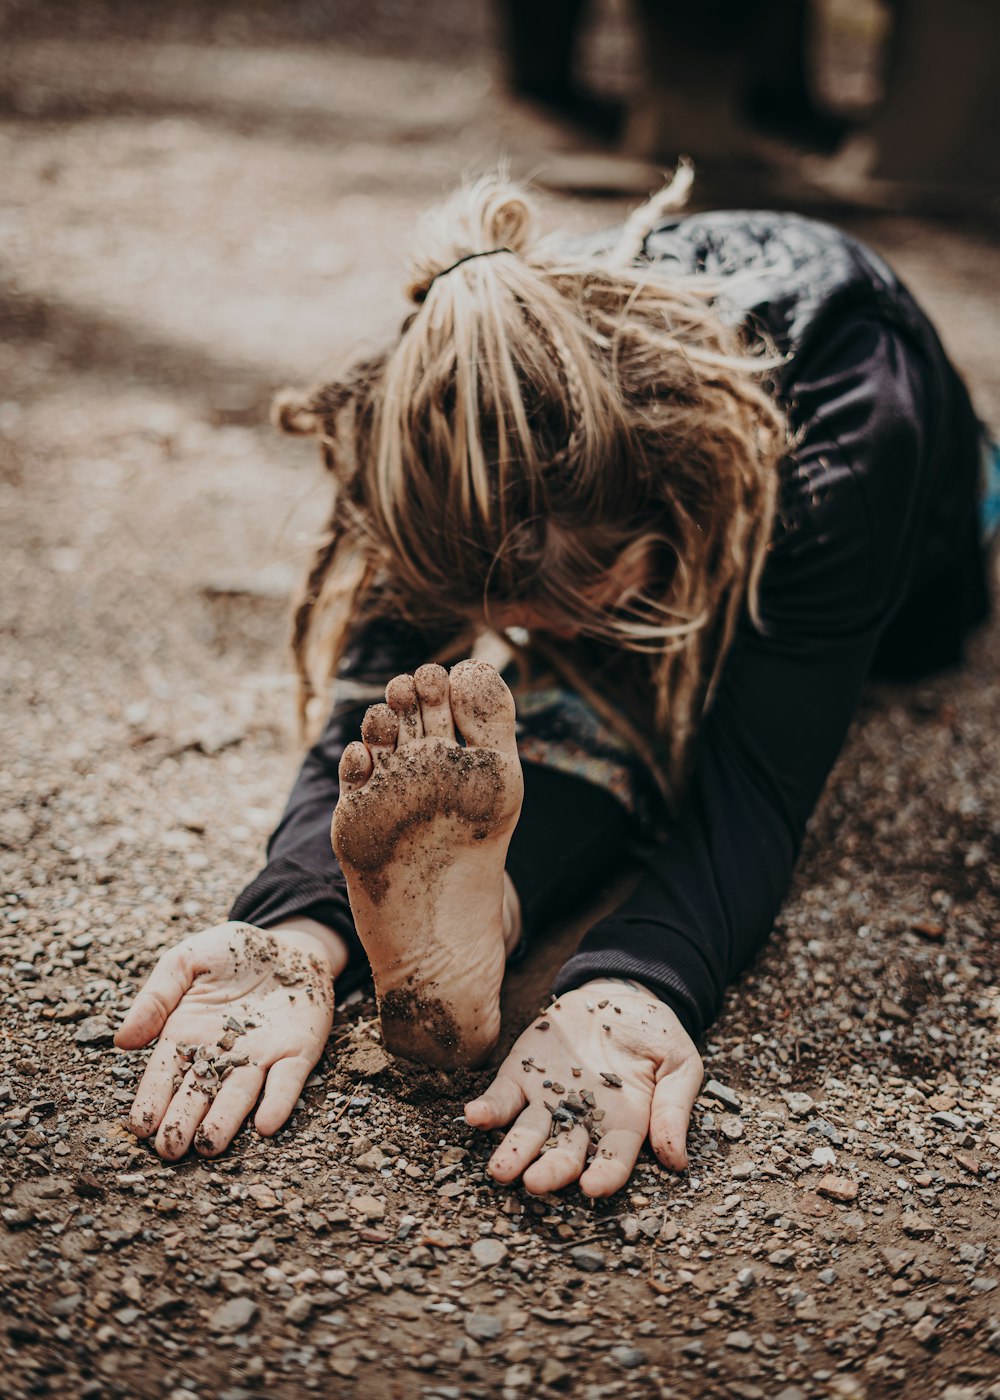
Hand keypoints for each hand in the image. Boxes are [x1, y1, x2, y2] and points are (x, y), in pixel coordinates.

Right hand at [114, 920, 341, 1159]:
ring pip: (240, 1094)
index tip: (141, 1125)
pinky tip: (267, 1124)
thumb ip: (156, 997)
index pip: (165, 1074)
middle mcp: (222, 1054)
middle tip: (170, 1149)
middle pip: (199, 1092)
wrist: (287, 943)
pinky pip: (287, 1080)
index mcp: (187, 1034)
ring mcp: (261, 1056)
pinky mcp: (297, 1052)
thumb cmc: (230, 952)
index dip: (152, 1100)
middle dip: (183, 1122)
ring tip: (209, 1145)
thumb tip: (122, 1040)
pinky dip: (278, 1102)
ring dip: (226, 1121)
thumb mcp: (186, 960)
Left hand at [465, 979, 702, 1197]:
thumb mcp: (679, 1064)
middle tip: (535, 1183)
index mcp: (624, 1125)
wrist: (619, 995)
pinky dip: (488, 1110)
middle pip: (564, 1153)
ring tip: (499, 1170)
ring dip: (513, 1153)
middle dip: (550, 1171)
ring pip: (528, 1134)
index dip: (604, 1175)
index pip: (613, 1158)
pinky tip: (474, 1116)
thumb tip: (676, 1160)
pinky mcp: (521, 1076)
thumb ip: (674, 1107)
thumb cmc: (655, 1035)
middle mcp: (581, 1121)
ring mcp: (547, 1101)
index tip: (592, 1188)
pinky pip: (502, 1098)